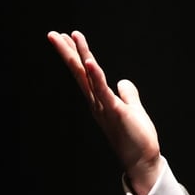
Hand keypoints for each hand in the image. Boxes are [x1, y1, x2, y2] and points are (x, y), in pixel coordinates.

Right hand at [47, 30, 162, 194]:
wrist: (141, 160)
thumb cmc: (137, 138)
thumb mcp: (132, 110)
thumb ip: (128, 95)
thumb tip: (123, 82)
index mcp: (100, 100)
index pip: (84, 74)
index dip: (76, 55)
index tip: (67, 37)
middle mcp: (97, 102)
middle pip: (79, 72)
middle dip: (67, 52)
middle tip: (53, 34)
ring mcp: (103, 106)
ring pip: (88, 77)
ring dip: (80, 55)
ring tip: (72, 37)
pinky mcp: (115, 111)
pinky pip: (103, 90)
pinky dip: (96, 75)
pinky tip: (89, 61)